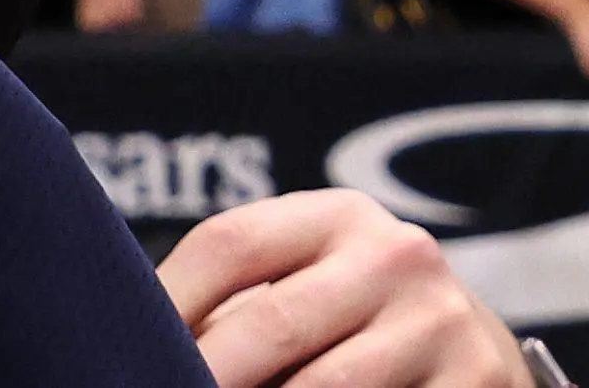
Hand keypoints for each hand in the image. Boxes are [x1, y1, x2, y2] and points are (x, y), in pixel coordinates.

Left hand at [161, 190, 531, 387]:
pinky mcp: (474, 379)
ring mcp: (442, 320)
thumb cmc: (349, 330)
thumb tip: (133, 355)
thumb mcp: (302, 293)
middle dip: (199, 381)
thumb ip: (231, 316)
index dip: (161, 306)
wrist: (470, 358)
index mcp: (341, 217)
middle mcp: (399, 255)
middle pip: (268, 322)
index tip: (114, 358)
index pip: (231, 243)